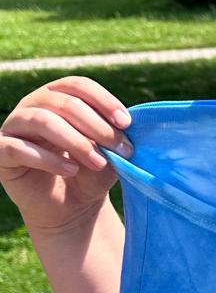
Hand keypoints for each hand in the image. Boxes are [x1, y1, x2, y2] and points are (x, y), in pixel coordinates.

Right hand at [0, 76, 131, 235]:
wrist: (71, 207)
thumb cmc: (90, 173)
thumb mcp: (108, 153)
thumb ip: (113, 136)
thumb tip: (125, 124)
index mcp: (58, 97)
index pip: (78, 85)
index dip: (103, 100)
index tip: (126, 123)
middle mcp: (33, 105)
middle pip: (64, 102)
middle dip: (97, 126)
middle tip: (120, 149)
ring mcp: (14, 127)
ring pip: (42, 120)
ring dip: (76, 141)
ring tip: (98, 162)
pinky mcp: (1, 151)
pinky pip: (19, 148)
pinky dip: (49, 159)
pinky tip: (70, 170)